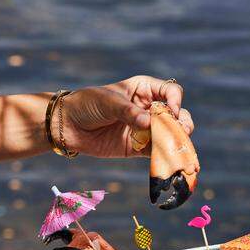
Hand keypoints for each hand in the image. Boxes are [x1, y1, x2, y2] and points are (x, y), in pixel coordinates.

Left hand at [61, 75, 194, 158]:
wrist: (67, 126)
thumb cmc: (87, 105)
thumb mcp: (108, 102)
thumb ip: (129, 112)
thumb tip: (148, 123)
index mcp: (144, 89)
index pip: (170, 91)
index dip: (175, 101)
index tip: (171, 112)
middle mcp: (148, 108)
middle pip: (176, 115)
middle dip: (182, 124)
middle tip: (181, 133)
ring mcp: (145, 129)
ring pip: (170, 135)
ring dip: (177, 142)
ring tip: (178, 149)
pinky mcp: (138, 148)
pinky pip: (156, 152)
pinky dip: (164, 157)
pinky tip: (168, 160)